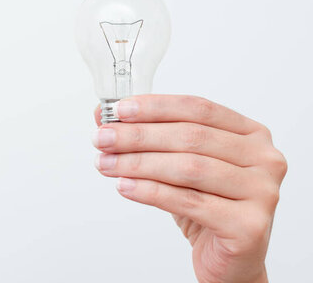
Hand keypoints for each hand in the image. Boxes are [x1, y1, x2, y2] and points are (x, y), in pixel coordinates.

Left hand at [92, 95, 285, 282]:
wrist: (229, 259)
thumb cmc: (206, 205)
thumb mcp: (179, 164)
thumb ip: (148, 137)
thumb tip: (103, 115)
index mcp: (250, 133)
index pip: (198, 108)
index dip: (155, 107)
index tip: (118, 110)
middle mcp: (264, 158)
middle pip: (191, 137)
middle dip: (138, 136)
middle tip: (103, 139)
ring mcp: (262, 192)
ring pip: (188, 168)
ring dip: (138, 164)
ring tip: (106, 164)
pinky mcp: (249, 225)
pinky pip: (189, 202)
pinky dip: (150, 192)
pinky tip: (125, 187)